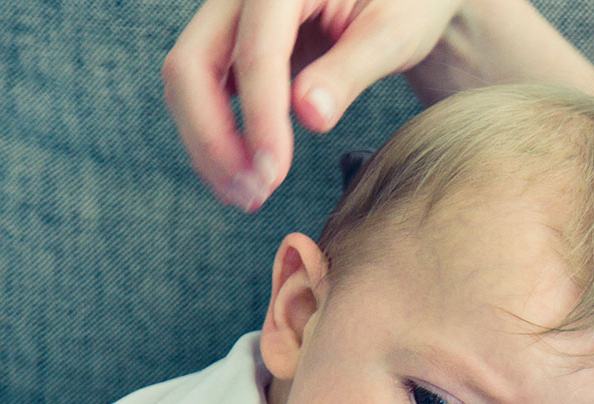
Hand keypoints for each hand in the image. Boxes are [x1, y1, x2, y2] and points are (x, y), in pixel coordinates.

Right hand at [162, 0, 461, 209]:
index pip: (255, 52)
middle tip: (255, 195)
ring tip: (251, 195)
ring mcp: (229, 18)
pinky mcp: (233, 45)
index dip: (259, 118)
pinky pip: (205, 91)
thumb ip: (351, 70)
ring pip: (188, 83)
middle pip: (191, 65)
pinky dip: (218, 136)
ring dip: (210, 145)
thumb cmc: (405, 4)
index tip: (273, 174)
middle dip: (214, 139)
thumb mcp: (394, 32)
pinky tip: (248, 173)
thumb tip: (310, 116)